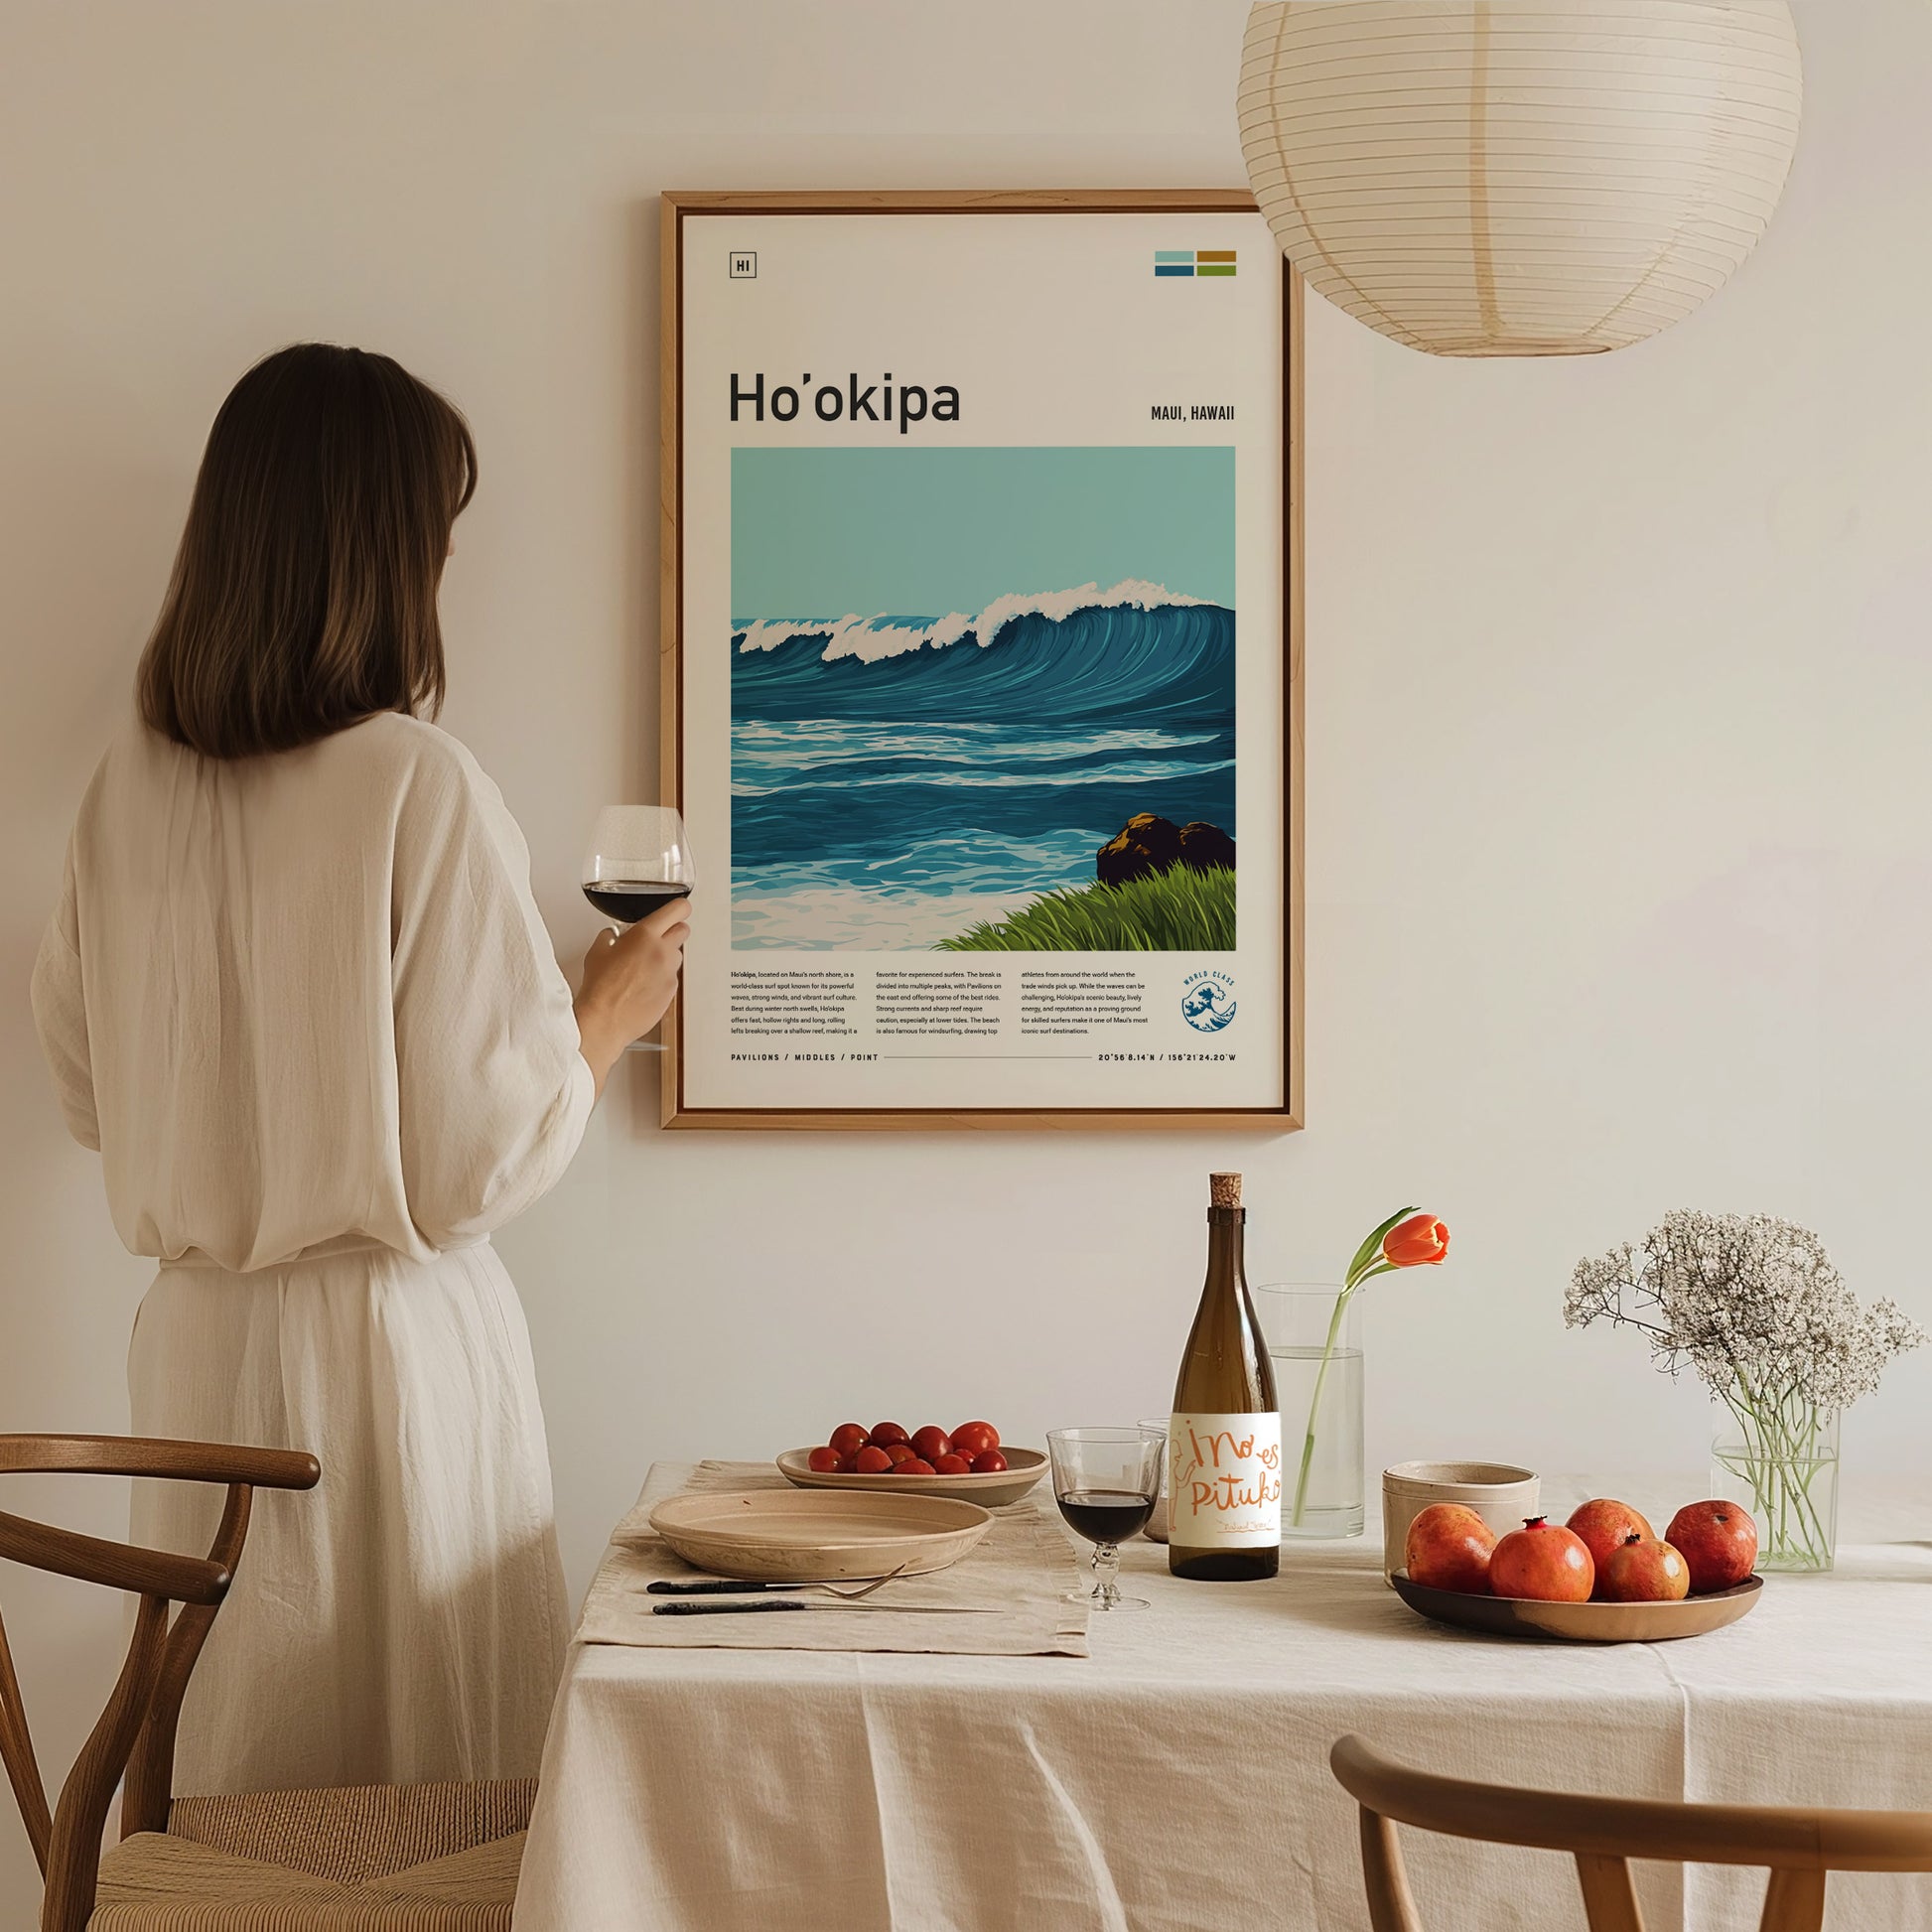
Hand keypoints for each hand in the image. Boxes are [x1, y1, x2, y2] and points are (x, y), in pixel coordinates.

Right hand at [574, 896, 689, 1094]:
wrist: (605, 1020)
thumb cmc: (600, 988)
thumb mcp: (597, 952)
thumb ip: (610, 937)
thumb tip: (613, 936)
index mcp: (645, 935)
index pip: (678, 910)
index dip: (680, 908)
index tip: (678, 909)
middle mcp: (662, 952)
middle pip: (683, 930)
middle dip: (672, 930)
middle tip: (658, 938)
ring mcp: (669, 972)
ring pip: (677, 955)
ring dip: (666, 956)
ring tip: (644, 966)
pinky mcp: (671, 991)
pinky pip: (672, 977)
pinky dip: (662, 977)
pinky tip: (644, 985)